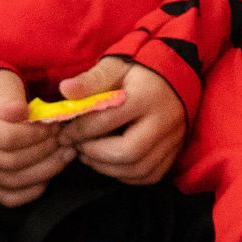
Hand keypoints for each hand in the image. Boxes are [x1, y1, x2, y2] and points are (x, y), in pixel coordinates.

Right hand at [0, 68, 71, 207]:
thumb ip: (10, 96)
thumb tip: (20, 113)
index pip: (8, 138)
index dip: (38, 135)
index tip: (55, 125)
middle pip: (13, 163)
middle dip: (46, 152)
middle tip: (65, 139)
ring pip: (13, 182)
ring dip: (46, 171)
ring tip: (66, 154)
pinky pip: (8, 197)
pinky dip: (32, 190)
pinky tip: (48, 173)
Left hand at [62, 56, 187, 185]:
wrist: (176, 74)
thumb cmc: (139, 70)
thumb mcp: (115, 66)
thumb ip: (91, 80)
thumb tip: (65, 90)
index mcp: (147, 96)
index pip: (108, 121)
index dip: (80, 131)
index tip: (65, 134)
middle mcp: (164, 121)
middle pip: (128, 152)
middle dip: (95, 155)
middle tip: (78, 148)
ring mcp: (173, 139)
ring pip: (139, 169)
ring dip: (108, 168)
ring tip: (90, 156)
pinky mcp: (176, 151)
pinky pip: (150, 175)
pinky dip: (126, 175)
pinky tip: (111, 164)